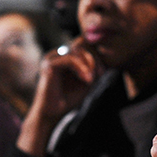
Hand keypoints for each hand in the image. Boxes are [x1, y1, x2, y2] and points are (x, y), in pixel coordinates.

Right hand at [18, 40, 99, 155]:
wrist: (53, 113)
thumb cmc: (70, 98)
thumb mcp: (88, 80)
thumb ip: (95, 67)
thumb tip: (107, 55)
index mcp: (67, 54)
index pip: (84, 43)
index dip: (96, 54)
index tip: (103, 72)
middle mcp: (59, 53)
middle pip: (81, 43)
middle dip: (94, 58)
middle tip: (101, 73)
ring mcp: (53, 57)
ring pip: (76, 49)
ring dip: (89, 63)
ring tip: (92, 80)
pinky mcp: (49, 64)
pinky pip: (69, 59)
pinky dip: (81, 68)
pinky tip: (87, 79)